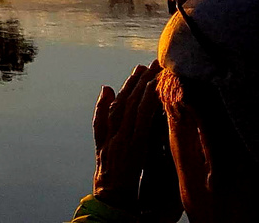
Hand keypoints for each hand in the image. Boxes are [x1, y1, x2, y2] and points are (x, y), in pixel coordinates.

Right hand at [91, 61, 163, 210]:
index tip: (140, 69)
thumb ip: (101, 115)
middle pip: (127, 99)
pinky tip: (157, 92)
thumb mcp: (102, 142)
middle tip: (152, 63)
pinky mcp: (134, 145)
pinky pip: (142, 120)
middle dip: (139, 80)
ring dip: (145, 86)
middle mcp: (114, 130)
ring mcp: (123, 137)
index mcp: (107, 130)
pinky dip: (148, 104)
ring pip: (134, 106)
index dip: (129, 85)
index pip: (119, 102)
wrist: (109, 195)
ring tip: (157, 70)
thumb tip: (106, 88)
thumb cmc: (110, 174)